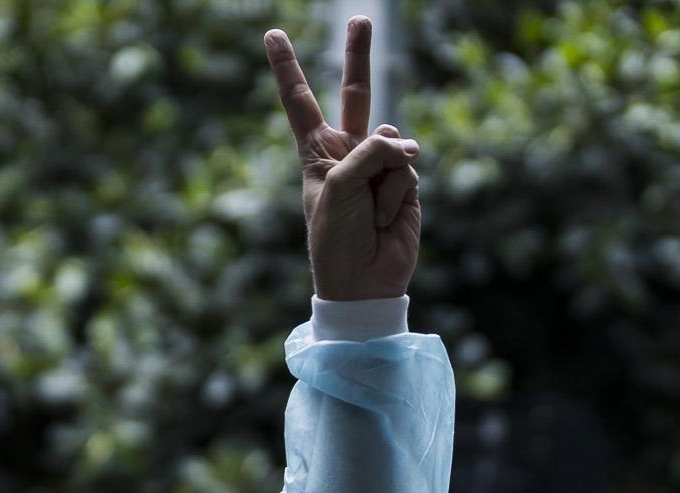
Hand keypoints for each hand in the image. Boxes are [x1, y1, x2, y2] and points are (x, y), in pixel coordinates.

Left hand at [266, 18, 420, 300]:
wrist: (362, 281)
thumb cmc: (337, 237)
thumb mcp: (338, 187)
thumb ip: (369, 151)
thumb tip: (405, 144)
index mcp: (316, 153)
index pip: (300, 102)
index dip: (287, 68)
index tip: (272, 34)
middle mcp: (348, 153)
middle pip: (357, 93)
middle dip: (359, 55)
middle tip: (362, 17)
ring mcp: (380, 166)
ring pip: (390, 142)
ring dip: (382, 178)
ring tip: (368, 212)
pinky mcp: (406, 182)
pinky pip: (407, 168)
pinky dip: (397, 193)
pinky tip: (386, 217)